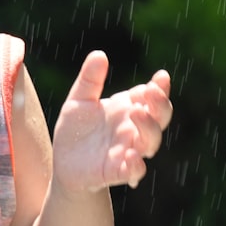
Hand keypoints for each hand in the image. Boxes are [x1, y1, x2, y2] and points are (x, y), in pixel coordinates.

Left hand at [52, 51, 172, 193]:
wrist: (64, 162)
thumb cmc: (76, 129)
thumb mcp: (78, 100)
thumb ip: (90, 80)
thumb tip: (99, 54)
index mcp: (127, 109)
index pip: (151, 97)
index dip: (159, 88)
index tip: (161, 77)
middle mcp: (133, 130)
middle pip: (158, 118)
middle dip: (160, 105)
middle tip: (151, 93)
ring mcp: (128, 150)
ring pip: (150, 142)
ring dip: (149, 129)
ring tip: (136, 113)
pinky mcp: (117, 171)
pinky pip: (134, 170)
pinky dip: (136, 165)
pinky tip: (132, 156)